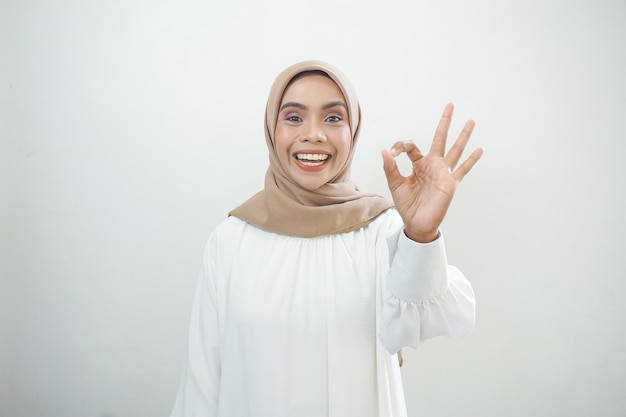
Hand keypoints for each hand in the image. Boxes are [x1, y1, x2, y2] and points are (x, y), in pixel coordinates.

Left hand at [381, 103, 483, 242]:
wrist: (416, 223)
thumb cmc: (406, 205)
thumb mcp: (395, 184)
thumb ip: (390, 168)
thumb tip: (385, 151)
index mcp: (418, 164)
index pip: (412, 146)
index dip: (401, 146)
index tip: (393, 153)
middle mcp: (432, 165)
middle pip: (440, 138)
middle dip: (445, 122)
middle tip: (450, 104)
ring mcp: (443, 172)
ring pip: (455, 149)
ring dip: (463, 135)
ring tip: (471, 121)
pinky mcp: (450, 183)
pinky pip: (463, 169)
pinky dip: (471, 160)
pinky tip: (480, 149)